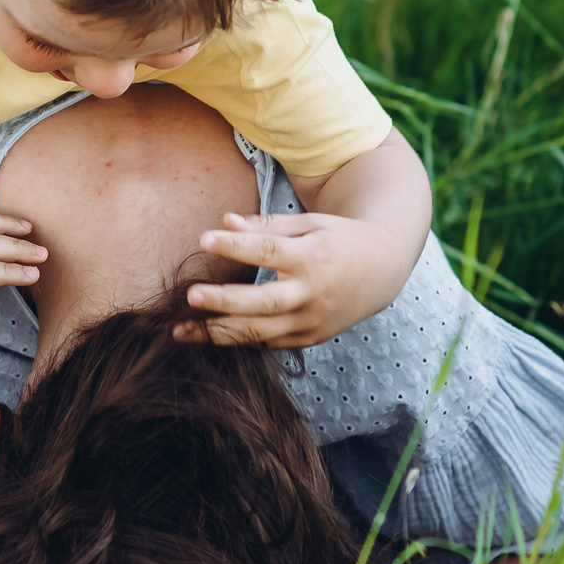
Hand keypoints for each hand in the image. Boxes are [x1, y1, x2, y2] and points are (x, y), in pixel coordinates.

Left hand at [176, 210, 415, 347]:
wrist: (383, 269)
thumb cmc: (339, 238)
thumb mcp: (310, 224)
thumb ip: (267, 225)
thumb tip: (224, 221)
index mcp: (313, 257)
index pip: (269, 251)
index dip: (236, 246)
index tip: (204, 239)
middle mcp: (312, 293)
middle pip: (263, 302)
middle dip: (224, 301)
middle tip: (190, 295)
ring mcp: (312, 321)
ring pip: (260, 333)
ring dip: (218, 333)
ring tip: (180, 331)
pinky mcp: (309, 338)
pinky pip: (269, 343)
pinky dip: (239, 340)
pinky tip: (209, 336)